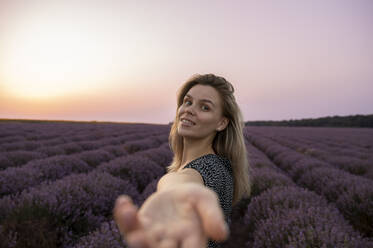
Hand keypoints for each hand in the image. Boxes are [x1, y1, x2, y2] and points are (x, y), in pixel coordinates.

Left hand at [113, 182, 228, 247]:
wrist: (180, 192)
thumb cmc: (197, 199)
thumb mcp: (207, 201)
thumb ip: (213, 216)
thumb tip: (222, 235)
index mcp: (191, 240)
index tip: (173, 244)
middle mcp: (170, 243)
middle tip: (140, 240)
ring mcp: (152, 236)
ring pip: (141, 243)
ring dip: (136, 239)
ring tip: (134, 232)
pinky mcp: (140, 224)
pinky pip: (130, 223)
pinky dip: (124, 215)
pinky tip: (124, 201)